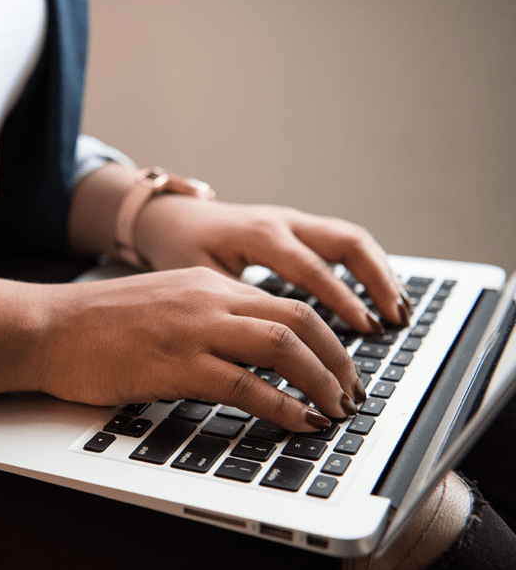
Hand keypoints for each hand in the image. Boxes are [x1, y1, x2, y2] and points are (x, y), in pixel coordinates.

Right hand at [39, 267, 363, 431]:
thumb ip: (206, 320)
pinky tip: (299, 422)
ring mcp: (193, 330)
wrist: (47, 327)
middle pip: (299, 320)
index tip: (340, 367)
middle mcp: (208, 299)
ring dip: (321, 381)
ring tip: (336, 409)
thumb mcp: (162, 306)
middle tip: (352, 392)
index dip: (327, 338)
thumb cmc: (96, 324)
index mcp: (207, 284)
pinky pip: (246, 385)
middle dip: (338, 360)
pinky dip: (283, 406)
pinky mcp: (175, 365)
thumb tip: (248, 355)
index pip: (287, 304)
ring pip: (282, 347)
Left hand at [134, 197, 411, 332]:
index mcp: (259, 235)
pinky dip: (366, 268)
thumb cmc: (179, 250)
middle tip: (396, 319)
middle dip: (377, 281)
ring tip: (399, 311)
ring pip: (351, 239)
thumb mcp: (199, 280)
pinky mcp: (297, 227)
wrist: (170, 219)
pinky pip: (341, 242)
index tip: (366, 329)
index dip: (342, 301)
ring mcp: (293, 221)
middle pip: (347, 242)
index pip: (312, 269)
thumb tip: (270, 350)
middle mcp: (282, 222)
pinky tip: (378, 297)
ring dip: (379, 273)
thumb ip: (236, 308)